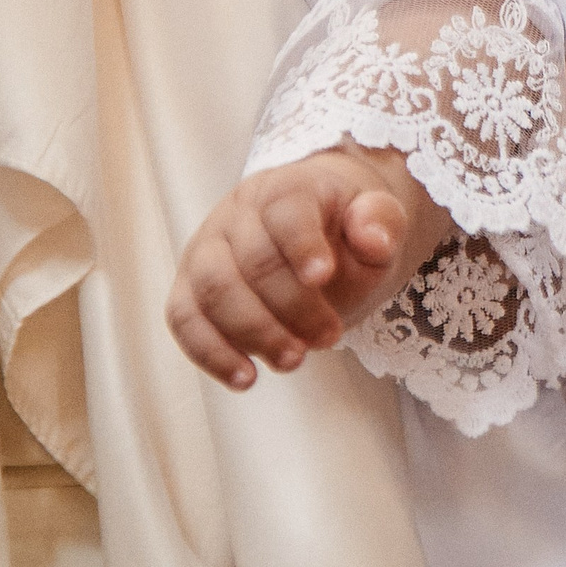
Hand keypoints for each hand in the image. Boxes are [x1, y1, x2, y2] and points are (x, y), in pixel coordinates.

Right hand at [167, 144, 441, 389]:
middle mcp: (237, 214)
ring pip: (211, 290)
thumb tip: (374, 240)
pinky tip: (246, 378)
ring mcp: (206, 249)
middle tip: (330, 337)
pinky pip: (183, 318)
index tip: (323, 277)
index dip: (301, 244)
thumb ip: (382, 223)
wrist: (318, 232)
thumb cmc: (348, 231)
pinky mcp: (189, 286)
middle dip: (291, 306)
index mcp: (287, 188)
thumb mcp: (379, 221)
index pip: (285, 210)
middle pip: (250, 260)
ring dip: (252, 333)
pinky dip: (210, 352)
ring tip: (294, 361)